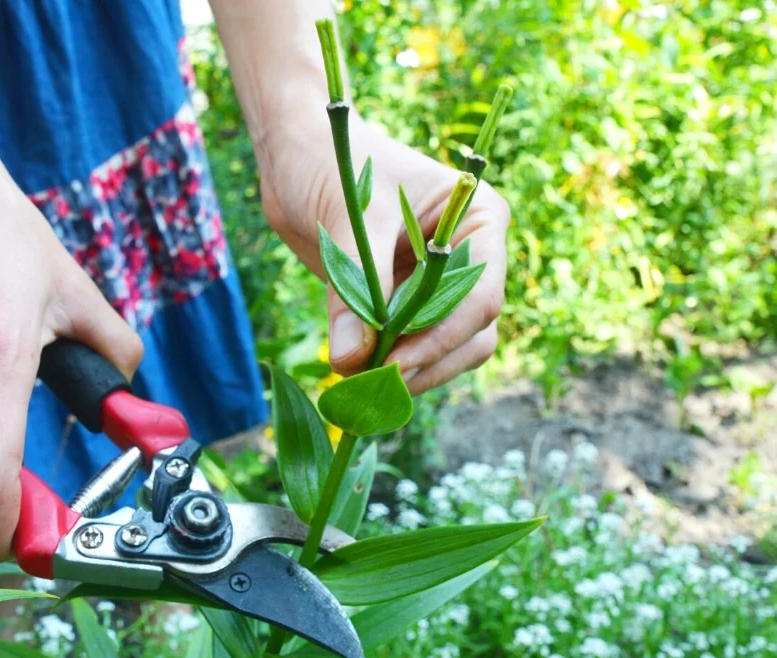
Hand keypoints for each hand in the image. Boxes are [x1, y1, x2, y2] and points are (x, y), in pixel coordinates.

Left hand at [258, 113, 509, 393]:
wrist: (297, 153)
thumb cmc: (333, 161)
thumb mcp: (348, 217)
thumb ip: (354, 288)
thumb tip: (352, 359)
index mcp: (479, 221)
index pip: (480, 294)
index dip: (441, 337)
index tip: (394, 364)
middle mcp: (469, 257)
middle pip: (472, 334)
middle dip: (427, 362)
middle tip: (373, 384)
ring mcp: (439, 284)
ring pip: (446, 351)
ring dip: (408, 372)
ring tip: (360, 384)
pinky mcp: (404, 303)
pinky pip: (409, 348)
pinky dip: (386, 366)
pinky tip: (355, 374)